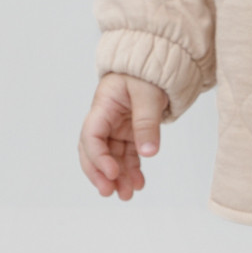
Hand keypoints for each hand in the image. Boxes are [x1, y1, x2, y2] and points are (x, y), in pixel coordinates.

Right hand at [78, 73, 168, 199]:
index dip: (98, 158)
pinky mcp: (130, 131)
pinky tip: (138, 183)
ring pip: (112, 156)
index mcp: (103, 105)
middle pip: (95, 151)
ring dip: (118, 176)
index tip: (112, 173)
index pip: (91, 136)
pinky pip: (127, 154)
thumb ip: (147, 122)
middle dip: (101, 174)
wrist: (159, 58)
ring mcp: (118, 126)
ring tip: (129, 194)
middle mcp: (106, 118)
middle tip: (111, 192)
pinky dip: (131, 169)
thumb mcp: (149, 93)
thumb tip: (149, 152)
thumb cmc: (148, 70)